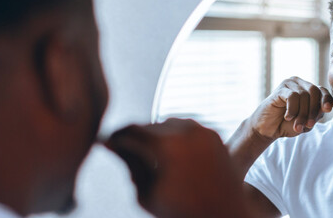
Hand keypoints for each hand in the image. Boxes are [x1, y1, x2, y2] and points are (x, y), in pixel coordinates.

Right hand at [105, 118, 249, 217]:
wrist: (224, 216)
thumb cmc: (184, 212)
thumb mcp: (147, 194)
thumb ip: (129, 165)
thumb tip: (113, 146)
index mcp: (168, 145)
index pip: (132, 130)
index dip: (116, 136)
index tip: (108, 142)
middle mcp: (188, 132)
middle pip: (150, 125)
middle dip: (137, 136)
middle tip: (124, 148)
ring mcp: (204, 132)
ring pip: (170, 124)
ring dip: (157, 135)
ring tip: (149, 154)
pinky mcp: (215, 136)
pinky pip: (188, 129)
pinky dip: (177, 137)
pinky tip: (171, 154)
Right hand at [248, 76, 332, 139]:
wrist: (269, 130)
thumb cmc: (287, 124)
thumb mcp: (307, 121)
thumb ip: (317, 113)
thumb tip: (327, 106)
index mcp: (308, 90)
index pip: (322, 90)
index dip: (326, 99)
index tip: (327, 110)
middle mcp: (299, 84)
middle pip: (314, 92)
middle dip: (313, 110)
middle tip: (308, 125)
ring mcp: (289, 84)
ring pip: (303, 95)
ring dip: (302, 114)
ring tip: (297, 125)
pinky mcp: (280, 89)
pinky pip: (292, 96)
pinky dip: (292, 109)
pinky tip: (287, 117)